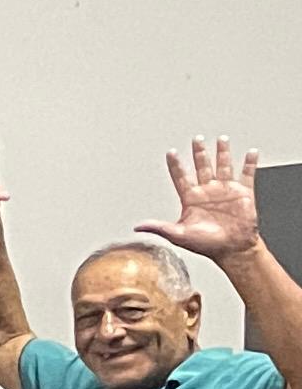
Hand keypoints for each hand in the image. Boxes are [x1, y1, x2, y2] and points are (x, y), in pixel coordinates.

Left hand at [144, 134, 268, 263]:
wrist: (232, 249)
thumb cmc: (207, 244)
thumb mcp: (179, 235)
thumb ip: (159, 228)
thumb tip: (137, 227)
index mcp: (191, 199)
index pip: (181, 177)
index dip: (176, 165)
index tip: (171, 152)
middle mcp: (208, 191)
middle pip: (202, 166)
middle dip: (199, 152)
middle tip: (196, 139)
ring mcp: (225, 190)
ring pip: (223, 166)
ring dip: (222, 153)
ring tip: (221, 139)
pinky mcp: (243, 193)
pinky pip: (247, 175)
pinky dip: (249, 163)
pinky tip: (251, 152)